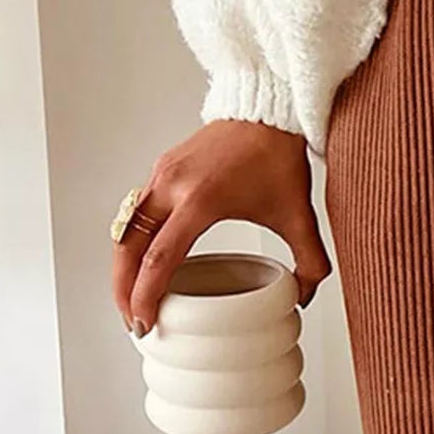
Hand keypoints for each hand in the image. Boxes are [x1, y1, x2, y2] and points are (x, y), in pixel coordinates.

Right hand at [112, 120, 331, 336]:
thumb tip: (302, 298)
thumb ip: (310, 264)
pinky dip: (133, 243)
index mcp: (200, 201)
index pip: (161, 259)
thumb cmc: (278, 155)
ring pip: (126, 230)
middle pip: (129, 249)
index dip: (147, 296)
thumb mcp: (299, 217)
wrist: (267, 109)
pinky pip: (135, 214)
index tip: (146, 323)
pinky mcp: (162, 169)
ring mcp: (162, 176)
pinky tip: (144, 264)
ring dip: (123, 268)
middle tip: (134, 323)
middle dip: (124, 290)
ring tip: (133, 299)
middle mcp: (172, 186)